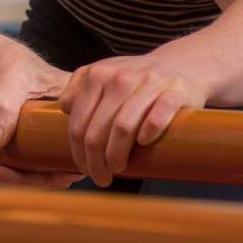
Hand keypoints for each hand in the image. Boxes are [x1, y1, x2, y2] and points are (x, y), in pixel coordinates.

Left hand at [0, 31, 82, 188]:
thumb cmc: (5, 60)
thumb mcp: (8, 78)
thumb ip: (3, 106)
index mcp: (75, 108)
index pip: (78, 149)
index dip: (61, 170)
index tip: (34, 175)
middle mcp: (63, 126)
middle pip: (55, 166)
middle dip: (23, 177)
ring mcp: (43, 135)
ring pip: (35, 169)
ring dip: (7, 176)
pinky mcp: (23, 140)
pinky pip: (18, 163)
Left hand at [58, 51, 206, 186]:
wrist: (179, 64)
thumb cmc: (133, 79)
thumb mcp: (101, 75)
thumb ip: (78, 90)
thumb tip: (63, 111)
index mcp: (96, 75)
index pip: (78, 123)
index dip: (77, 152)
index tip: (82, 169)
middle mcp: (119, 77)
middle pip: (97, 130)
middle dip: (95, 161)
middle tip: (100, 178)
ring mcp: (148, 83)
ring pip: (123, 127)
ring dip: (117, 156)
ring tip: (118, 170)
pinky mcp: (175, 91)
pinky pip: (157, 117)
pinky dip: (148, 133)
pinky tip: (143, 144)